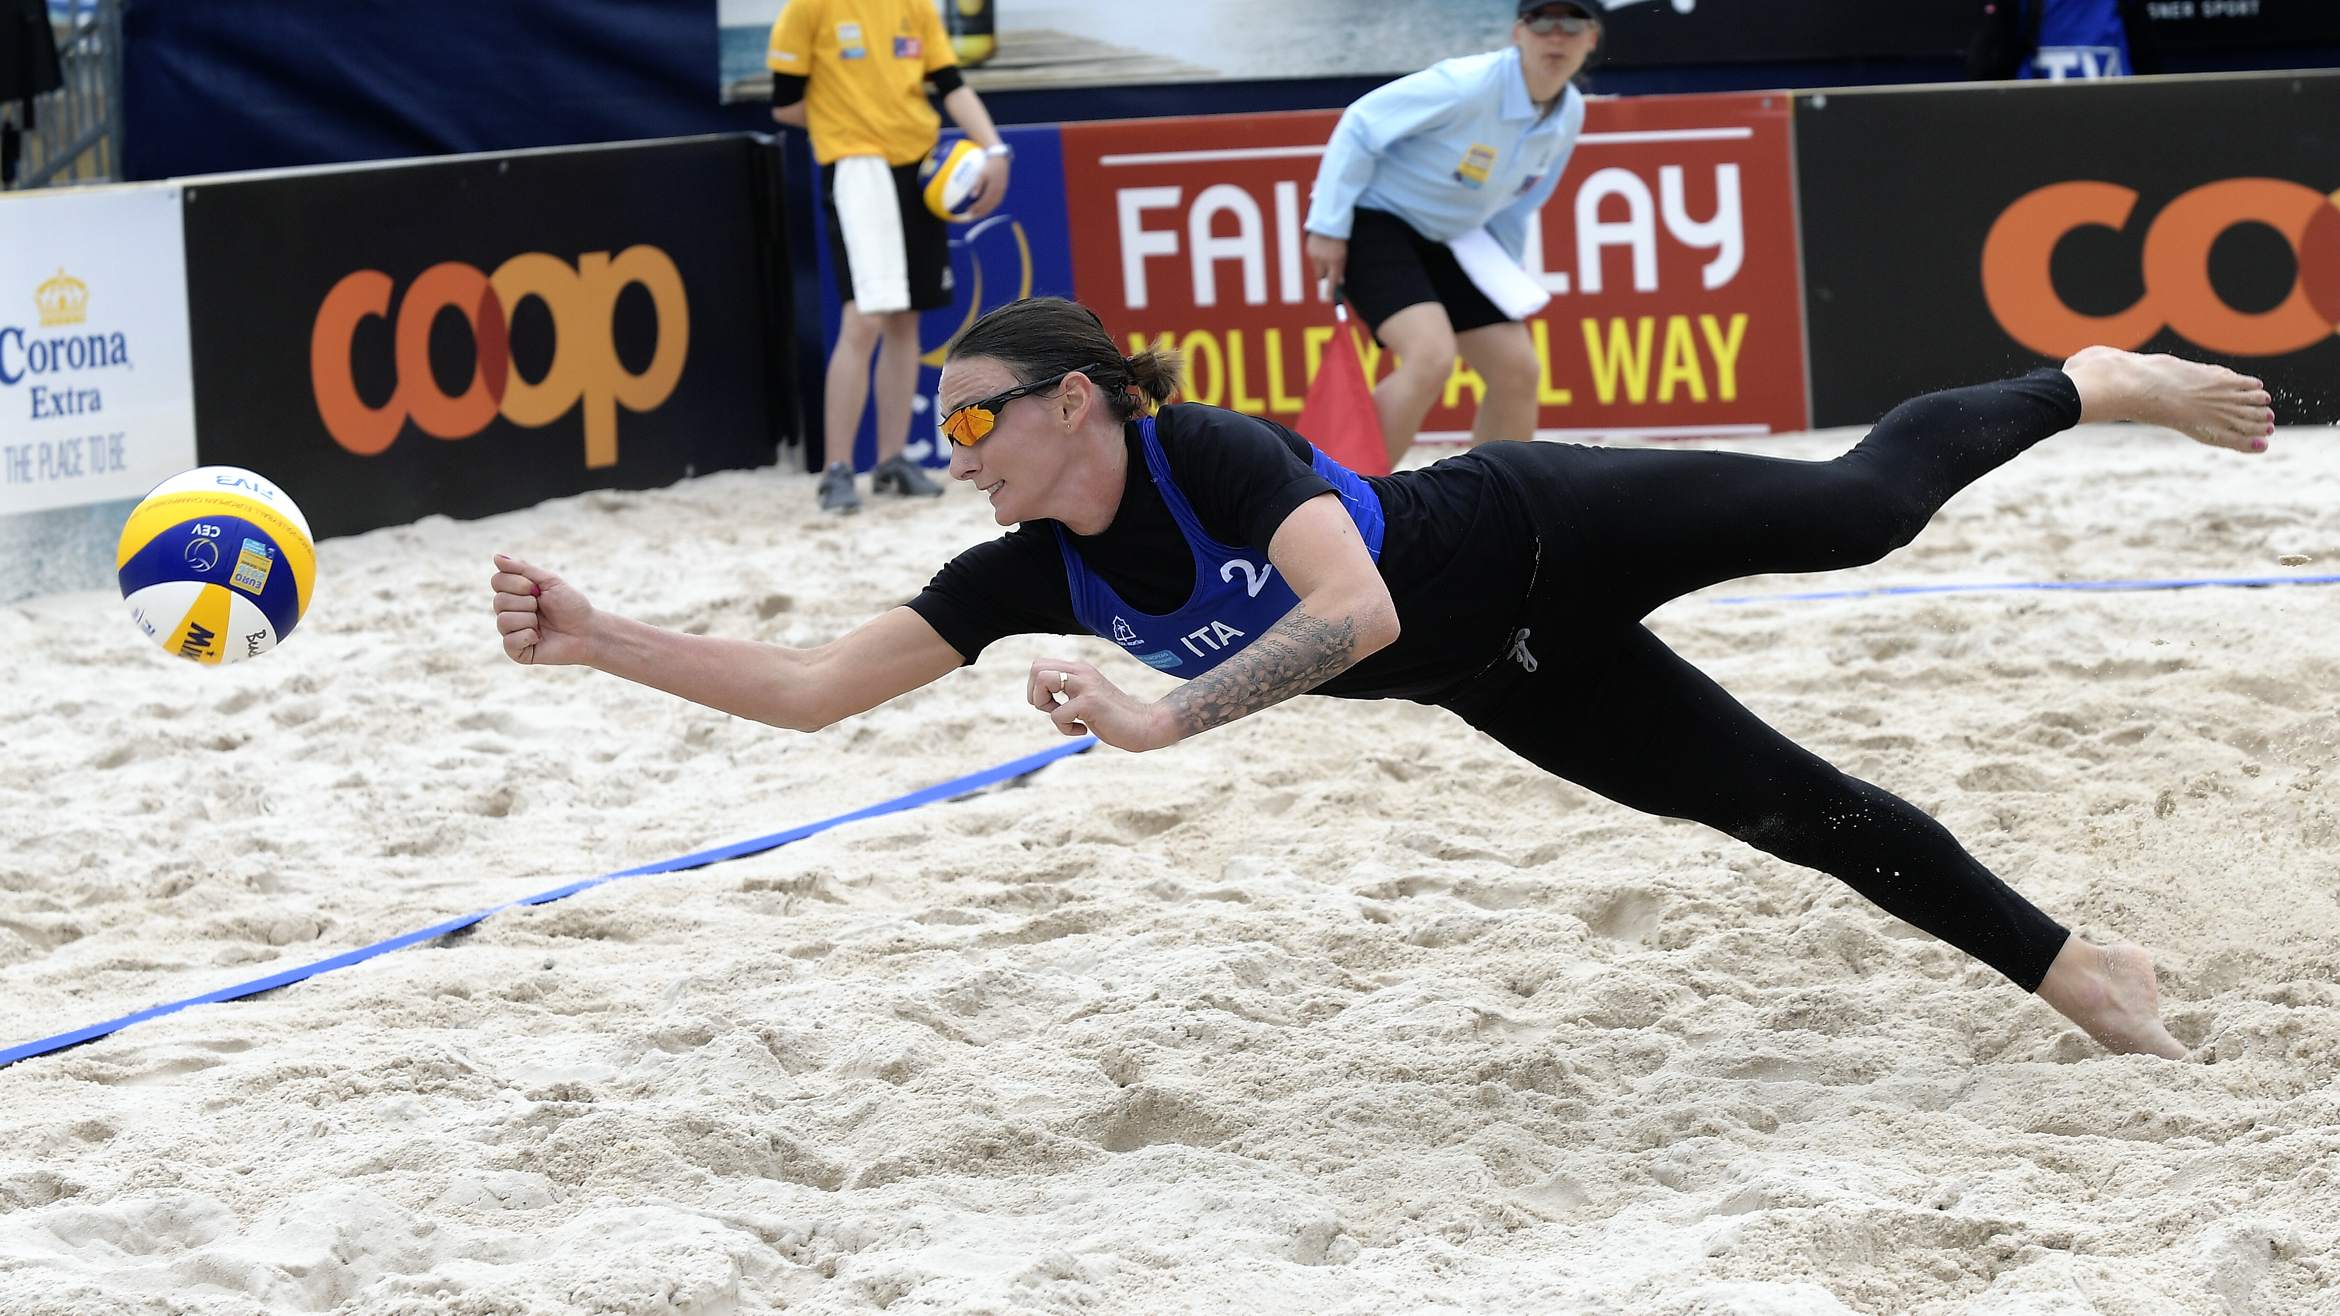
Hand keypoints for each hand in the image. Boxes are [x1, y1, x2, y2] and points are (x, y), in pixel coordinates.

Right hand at [490, 553, 596, 666]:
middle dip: (526, 602)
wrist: (588, 631)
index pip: (497, 580)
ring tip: (542, 624)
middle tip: (542, 607)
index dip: (518, 583)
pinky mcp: (517, 651)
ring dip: (528, 619)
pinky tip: (538, 637)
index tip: (537, 589)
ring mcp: (511, 632)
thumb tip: (496, 556)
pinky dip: (527, 637)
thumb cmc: (571, 605)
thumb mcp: (549, 581)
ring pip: (503, 620)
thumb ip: (522, 569)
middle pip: (498, 601)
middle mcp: (509, 611)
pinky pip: (509, 641)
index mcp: (514, 593)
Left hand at [966, 154, 1010, 218]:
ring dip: (986, 210)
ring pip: (994, 204)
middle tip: (972, 216)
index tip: (969, 211)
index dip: (978, 208)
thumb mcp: (982, 173)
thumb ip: (978, 184)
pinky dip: (990, 205)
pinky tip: (985, 206)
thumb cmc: (989, 163)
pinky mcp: (1003, 188)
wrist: (1000, 157)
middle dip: (981, 212)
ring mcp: (1003, 190)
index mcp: (995, 188)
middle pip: (991, 205)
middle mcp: (1000, 191)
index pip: (985, 201)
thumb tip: (973, 196)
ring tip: (978, 214)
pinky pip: (997, 200)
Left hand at [1027, 659, 1175, 751]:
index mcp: (1079, 669)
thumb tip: (1038, 696)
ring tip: (1065, 717)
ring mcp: (1086, 685)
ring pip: (1042, 680)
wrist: (1144, 725)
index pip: (1039, 665)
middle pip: (1036, 667)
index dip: (1036, 688)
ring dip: (1044, 705)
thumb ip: (1068, 691)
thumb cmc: (1113, 717)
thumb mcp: (1086, 697)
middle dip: (1035, 694)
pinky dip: (1065, 729)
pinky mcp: (1090, 702)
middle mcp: (1081, 671)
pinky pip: (1057, 714)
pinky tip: (1083, 731)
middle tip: (1053, 709)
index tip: (1053, 705)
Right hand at [1305, 232, 1346, 300]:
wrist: (1329, 222)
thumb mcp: (1344, 254)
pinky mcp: (1309, 250)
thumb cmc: (1340, 240)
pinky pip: (1313, 260)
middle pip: (1321, 277)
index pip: (1332, 281)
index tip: (1330, 300)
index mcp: (1335, 260)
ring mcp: (1315, 255)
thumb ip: (1341, 269)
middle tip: (1329, 269)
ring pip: (1316, 269)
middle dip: (1325, 275)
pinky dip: (1317, 257)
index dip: (1330, 292)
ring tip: (1326, 254)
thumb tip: (1339, 283)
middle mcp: (1324, 259)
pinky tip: (1321, 248)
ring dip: (1321, 266)